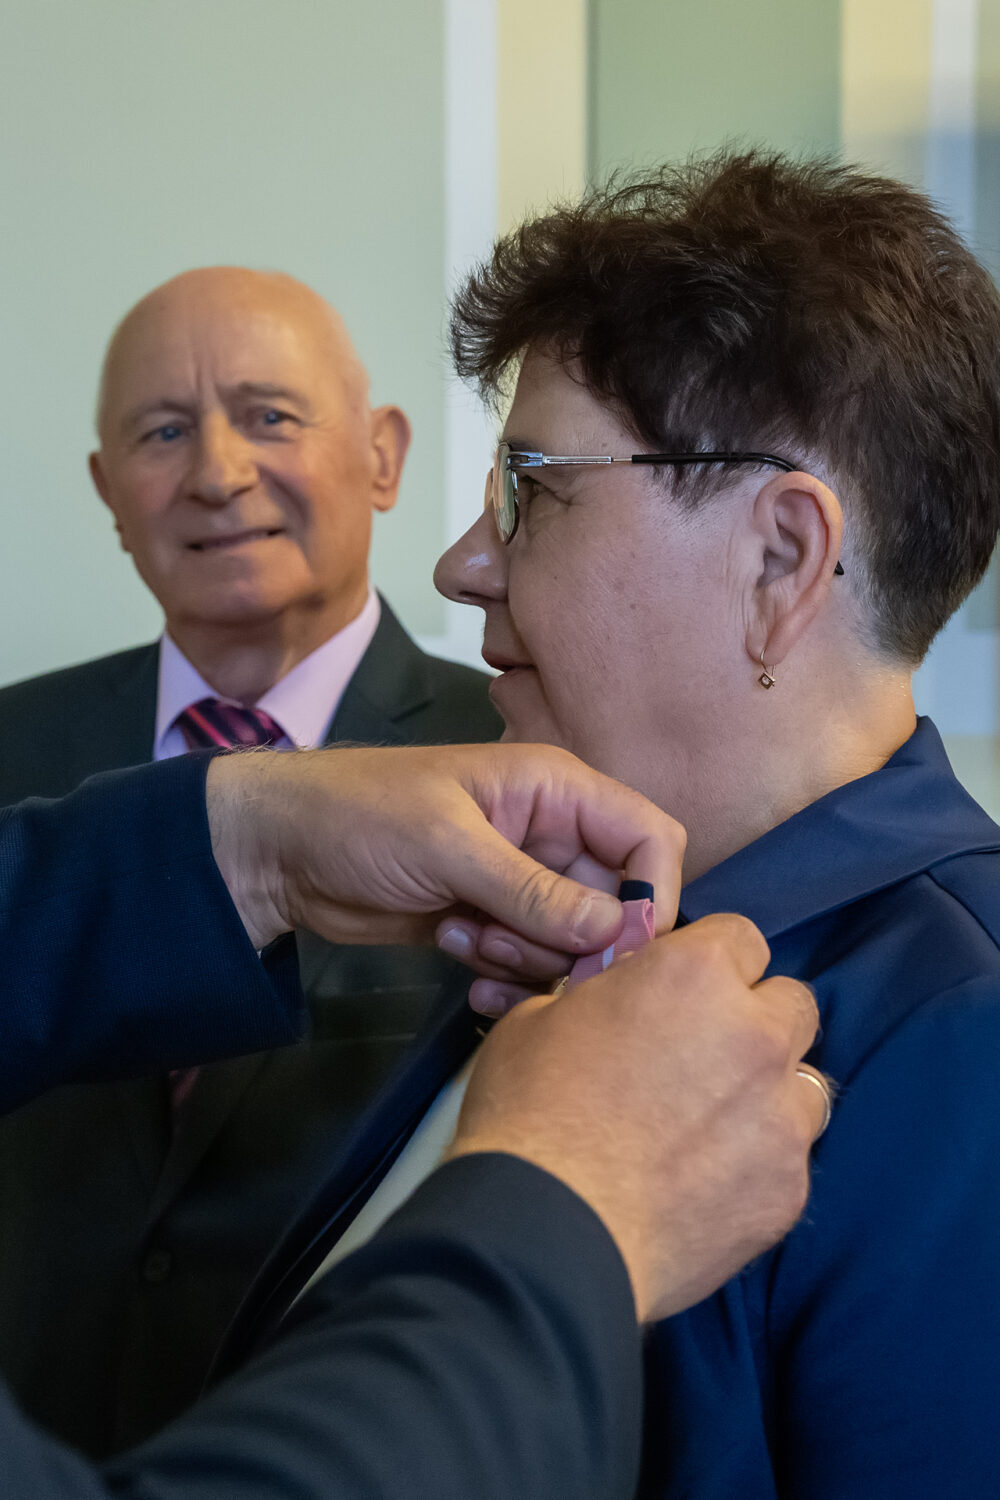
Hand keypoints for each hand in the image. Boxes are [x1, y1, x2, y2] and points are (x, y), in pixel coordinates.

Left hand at [205, 745, 684, 983]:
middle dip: (577, 942)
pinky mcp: (492, 923)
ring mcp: (522, 883)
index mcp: (557, 790)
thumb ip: (534, 891)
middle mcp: (552, 835)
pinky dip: (504, 975)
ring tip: (467, 937)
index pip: (650, 839)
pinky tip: (458, 956)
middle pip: (616, 905)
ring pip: (574, 943)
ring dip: (529, 957)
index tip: (615, 949)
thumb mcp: (449, 846)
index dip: (648, 897)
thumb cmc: (361, 816)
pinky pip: (530, 963)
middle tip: (512, 948)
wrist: (278, 851)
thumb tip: (617, 933)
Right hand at [448, 913, 825, 1322]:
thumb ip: (604, 997)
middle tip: (703, 1056)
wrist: (543, 1232)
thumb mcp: (541, 1018)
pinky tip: (706, 1187)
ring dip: (769, 1094)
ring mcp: (782, 1116)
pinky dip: (758, 1165)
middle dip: (756, 1021)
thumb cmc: (527, 1111)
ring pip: (805, 1085)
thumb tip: (620, 1002)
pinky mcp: (788, 1190)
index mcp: (694, 974)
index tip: (686, 993)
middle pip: (793, 1004)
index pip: (742, 939)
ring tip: (713, 1128)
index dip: (713, 963)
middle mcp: (756, 1034)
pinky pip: (790, 1161)